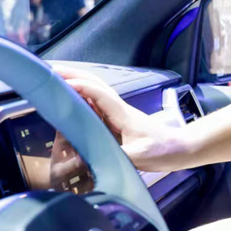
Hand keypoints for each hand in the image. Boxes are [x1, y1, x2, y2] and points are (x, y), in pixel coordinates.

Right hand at [56, 67, 185, 171]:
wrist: (181, 148)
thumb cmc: (163, 150)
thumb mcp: (138, 157)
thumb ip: (116, 157)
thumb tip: (90, 160)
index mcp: (122, 113)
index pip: (97, 93)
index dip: (78, 86)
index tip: (58, 82)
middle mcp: (118, 109)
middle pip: (94, 84)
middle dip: (72, 74)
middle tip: (48, 71)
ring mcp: (118, 113)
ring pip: (94, 91)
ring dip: (75, 82)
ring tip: (54, 79)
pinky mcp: (118, 120)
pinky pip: (96, 104)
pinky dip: (81, 96)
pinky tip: (71, 100)